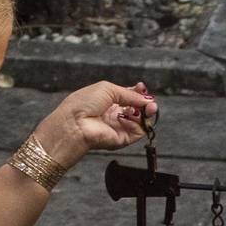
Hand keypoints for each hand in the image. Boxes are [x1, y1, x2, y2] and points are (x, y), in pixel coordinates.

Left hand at [35, 81, 156, 164]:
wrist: (75, 122)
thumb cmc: (84, 103)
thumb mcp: (108, 89)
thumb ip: (130, 93)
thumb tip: (147, 98)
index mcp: (109, 100)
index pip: (129, 97)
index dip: (138, 92)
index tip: (142, 87)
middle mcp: (115, 114)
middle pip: (137, 108)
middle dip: (145, 103)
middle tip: (150, 101)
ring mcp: (119, 126)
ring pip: (141, 121)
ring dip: (147, 113)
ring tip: (149, 108)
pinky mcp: (122, 139)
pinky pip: (138, 132)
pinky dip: (140, 124)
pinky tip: (134, 117)